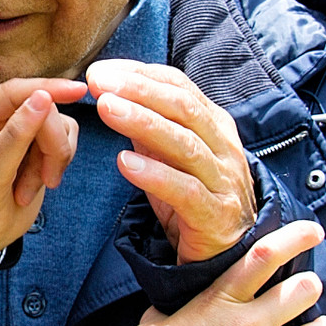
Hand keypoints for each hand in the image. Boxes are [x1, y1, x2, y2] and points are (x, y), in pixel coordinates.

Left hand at [0, 78, 86, 255]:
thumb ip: (16, 136)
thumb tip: (43, 97)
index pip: (14, 91)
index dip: (48, 89)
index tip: (78, 91)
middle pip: (43, 107)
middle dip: (49, 146)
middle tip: (45, 180)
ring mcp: (15, 123)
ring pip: (57, 123)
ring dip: (51, 159)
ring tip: (29, 187)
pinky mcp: (35, 137)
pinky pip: (63, 135)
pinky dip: (56, 162)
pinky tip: (39, 181)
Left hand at [88, 59, 257, 262]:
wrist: (226, 254)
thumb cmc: (193, 197)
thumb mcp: (170, 156)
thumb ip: (149, 126)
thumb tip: (111, 92)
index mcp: (214, 124)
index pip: (179, 86)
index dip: (140, 74)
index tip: (101, 71)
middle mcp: (224, 146)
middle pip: (183, 108)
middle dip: (139, 90)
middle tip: (99, 82)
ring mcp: (223, 181)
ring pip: (184, 144)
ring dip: (143, 123)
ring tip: (106, 109)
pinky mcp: (215, 215)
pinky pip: (185, 191)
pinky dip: (155, 175)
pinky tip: (125, 163)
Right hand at [109, 221, 325, 325]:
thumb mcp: (166, 311)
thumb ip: (194, 301)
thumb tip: (195, 292)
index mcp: (222, 298)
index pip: (267, 256)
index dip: (296, 237)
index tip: (315, 230)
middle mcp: (248, 325)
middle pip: (303, 292)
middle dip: (311, 287)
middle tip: (311, 288)